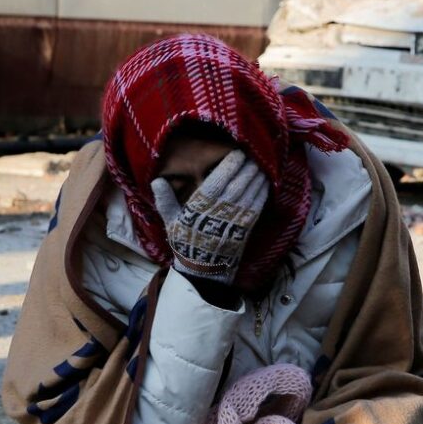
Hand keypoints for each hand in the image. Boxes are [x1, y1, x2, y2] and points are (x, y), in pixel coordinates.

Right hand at [150, 150, 269, 284]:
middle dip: (248, 166)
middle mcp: (220, 210)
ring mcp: (235, 219)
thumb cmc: (186, 242)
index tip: (239, 152)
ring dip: (258, 176)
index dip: (231, 164)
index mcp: (200, 206)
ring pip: (250, 192)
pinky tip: (265, 183)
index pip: (219, 179)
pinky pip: (257, 205)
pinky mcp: (246, 228)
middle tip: (255, 154)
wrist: (203, 270)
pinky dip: (262, 192)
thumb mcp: (171, 221)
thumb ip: (165, 200)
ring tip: (262, 164)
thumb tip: (157, 181)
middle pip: (238, 182)